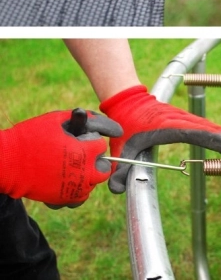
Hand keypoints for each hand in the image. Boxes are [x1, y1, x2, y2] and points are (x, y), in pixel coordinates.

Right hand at [0, 109, 121, 206]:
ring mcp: (74, 188)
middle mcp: (85, 172)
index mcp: (86, 151)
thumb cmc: (31, 137)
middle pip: (103, 168)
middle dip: (96, 161)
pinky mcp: (63, 199)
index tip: (83, 140)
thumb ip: (87, 120)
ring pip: (92, 184)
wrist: (7, 163)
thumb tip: (111, 127)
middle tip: (81, 155)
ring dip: (87, 176)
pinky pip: (79, 198)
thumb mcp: (58, 120)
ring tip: (72, 167)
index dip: (92, 142)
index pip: (101, 146)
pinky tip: (67, 180)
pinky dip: (76, 191)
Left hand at [99, 85, 220, 193]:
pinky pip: (207, 127)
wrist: (129, 102)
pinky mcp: (188, 121)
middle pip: (208, 129)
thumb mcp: (120, 147)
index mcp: (166, 127)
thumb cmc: (126, 126)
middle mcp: (180, 121)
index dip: (210, 138)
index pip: (192, 132)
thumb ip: (120, 169)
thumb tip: (116, 190)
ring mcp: (186, 120)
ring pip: (210, 127)